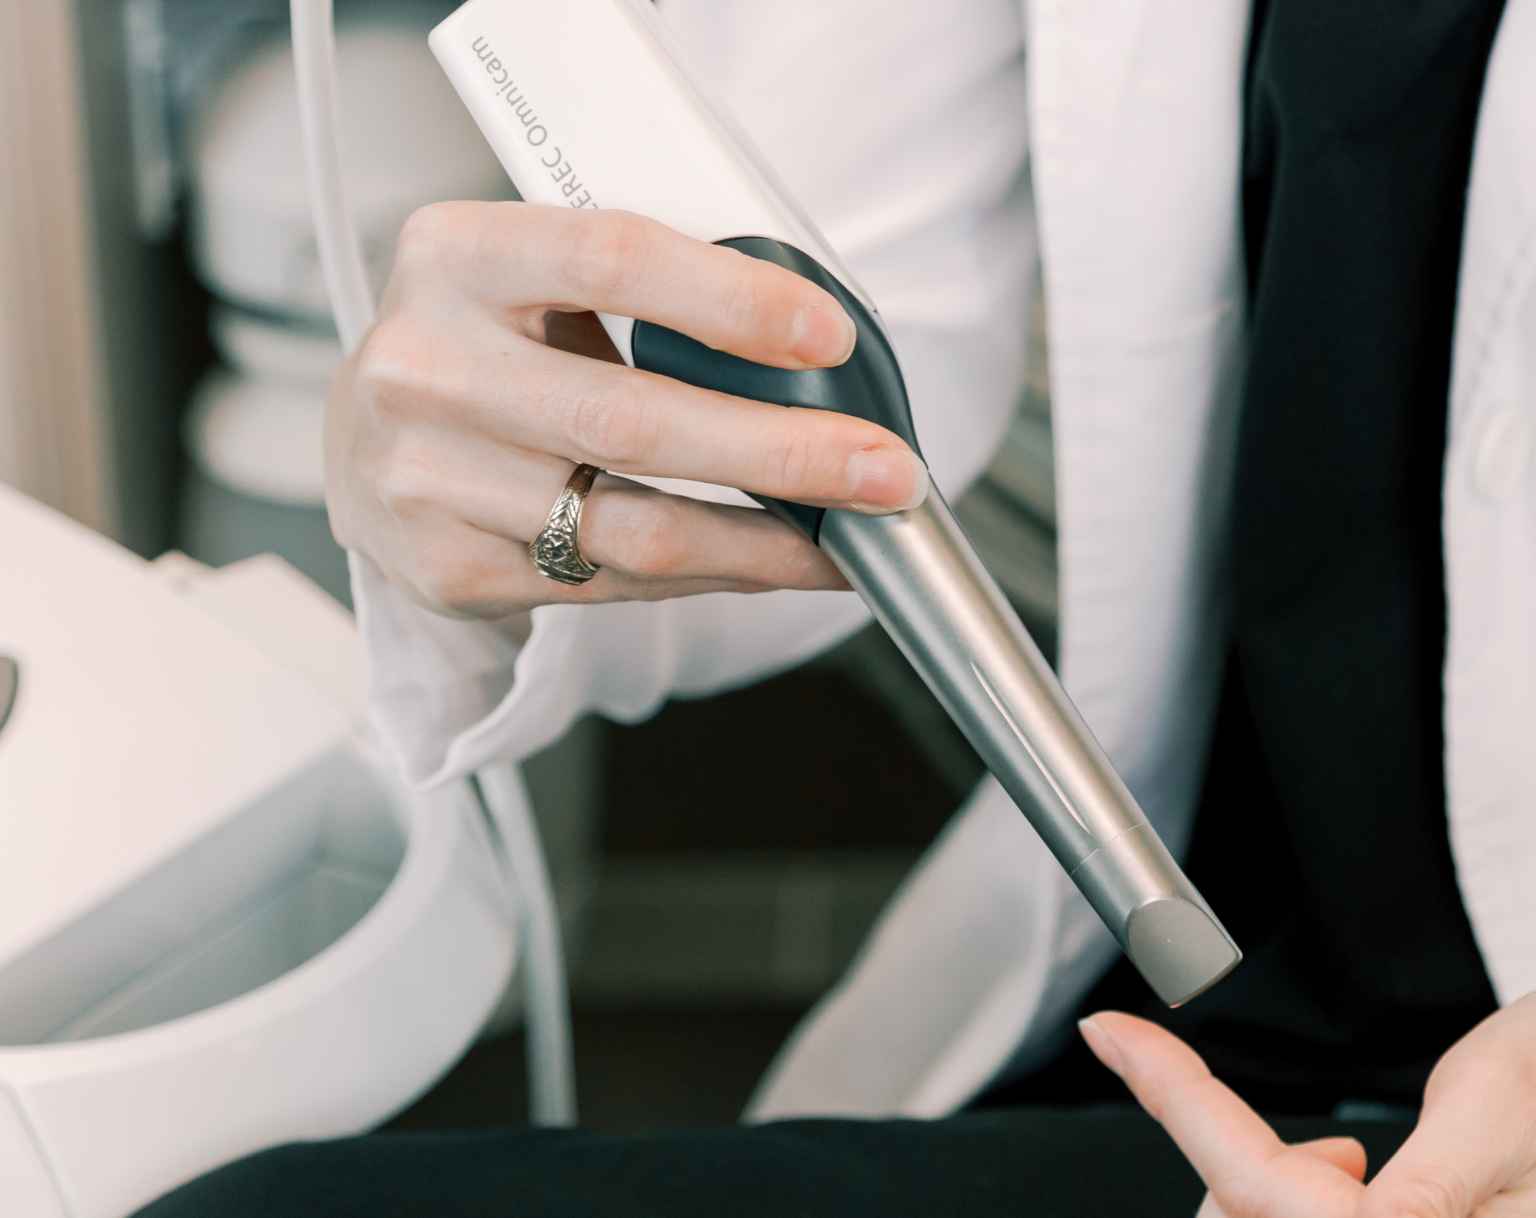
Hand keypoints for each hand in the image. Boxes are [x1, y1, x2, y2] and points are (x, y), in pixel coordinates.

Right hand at [326, 201, 928, 618]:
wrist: (368, 442)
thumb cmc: (494, 343)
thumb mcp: (540, 277)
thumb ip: (650, 289)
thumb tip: (816, 351)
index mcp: (456, 254)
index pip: (609, 259)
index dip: (731, 300)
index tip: (831, 335)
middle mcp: (423, 365)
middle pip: (634, 419)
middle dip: (784, 452)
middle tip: (887, 469)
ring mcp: (425, 479)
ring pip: (636, 526)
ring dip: (769, 541)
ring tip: (854, 535)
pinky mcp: (448, 570)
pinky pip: (616, 582)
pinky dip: (716, 574)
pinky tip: (775, 561)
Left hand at [1081, 983, 1535, 1217]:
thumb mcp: (1503, 1097)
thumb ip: (1422, 1185)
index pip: (1265, 1191)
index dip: (1177, 1104)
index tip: (1115, 1034)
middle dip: (1228, 1163)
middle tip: (1276, 1107)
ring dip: (1262, 1184)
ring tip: (1344, 1151)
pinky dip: (1292, 1198)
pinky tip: (1347, 1176)